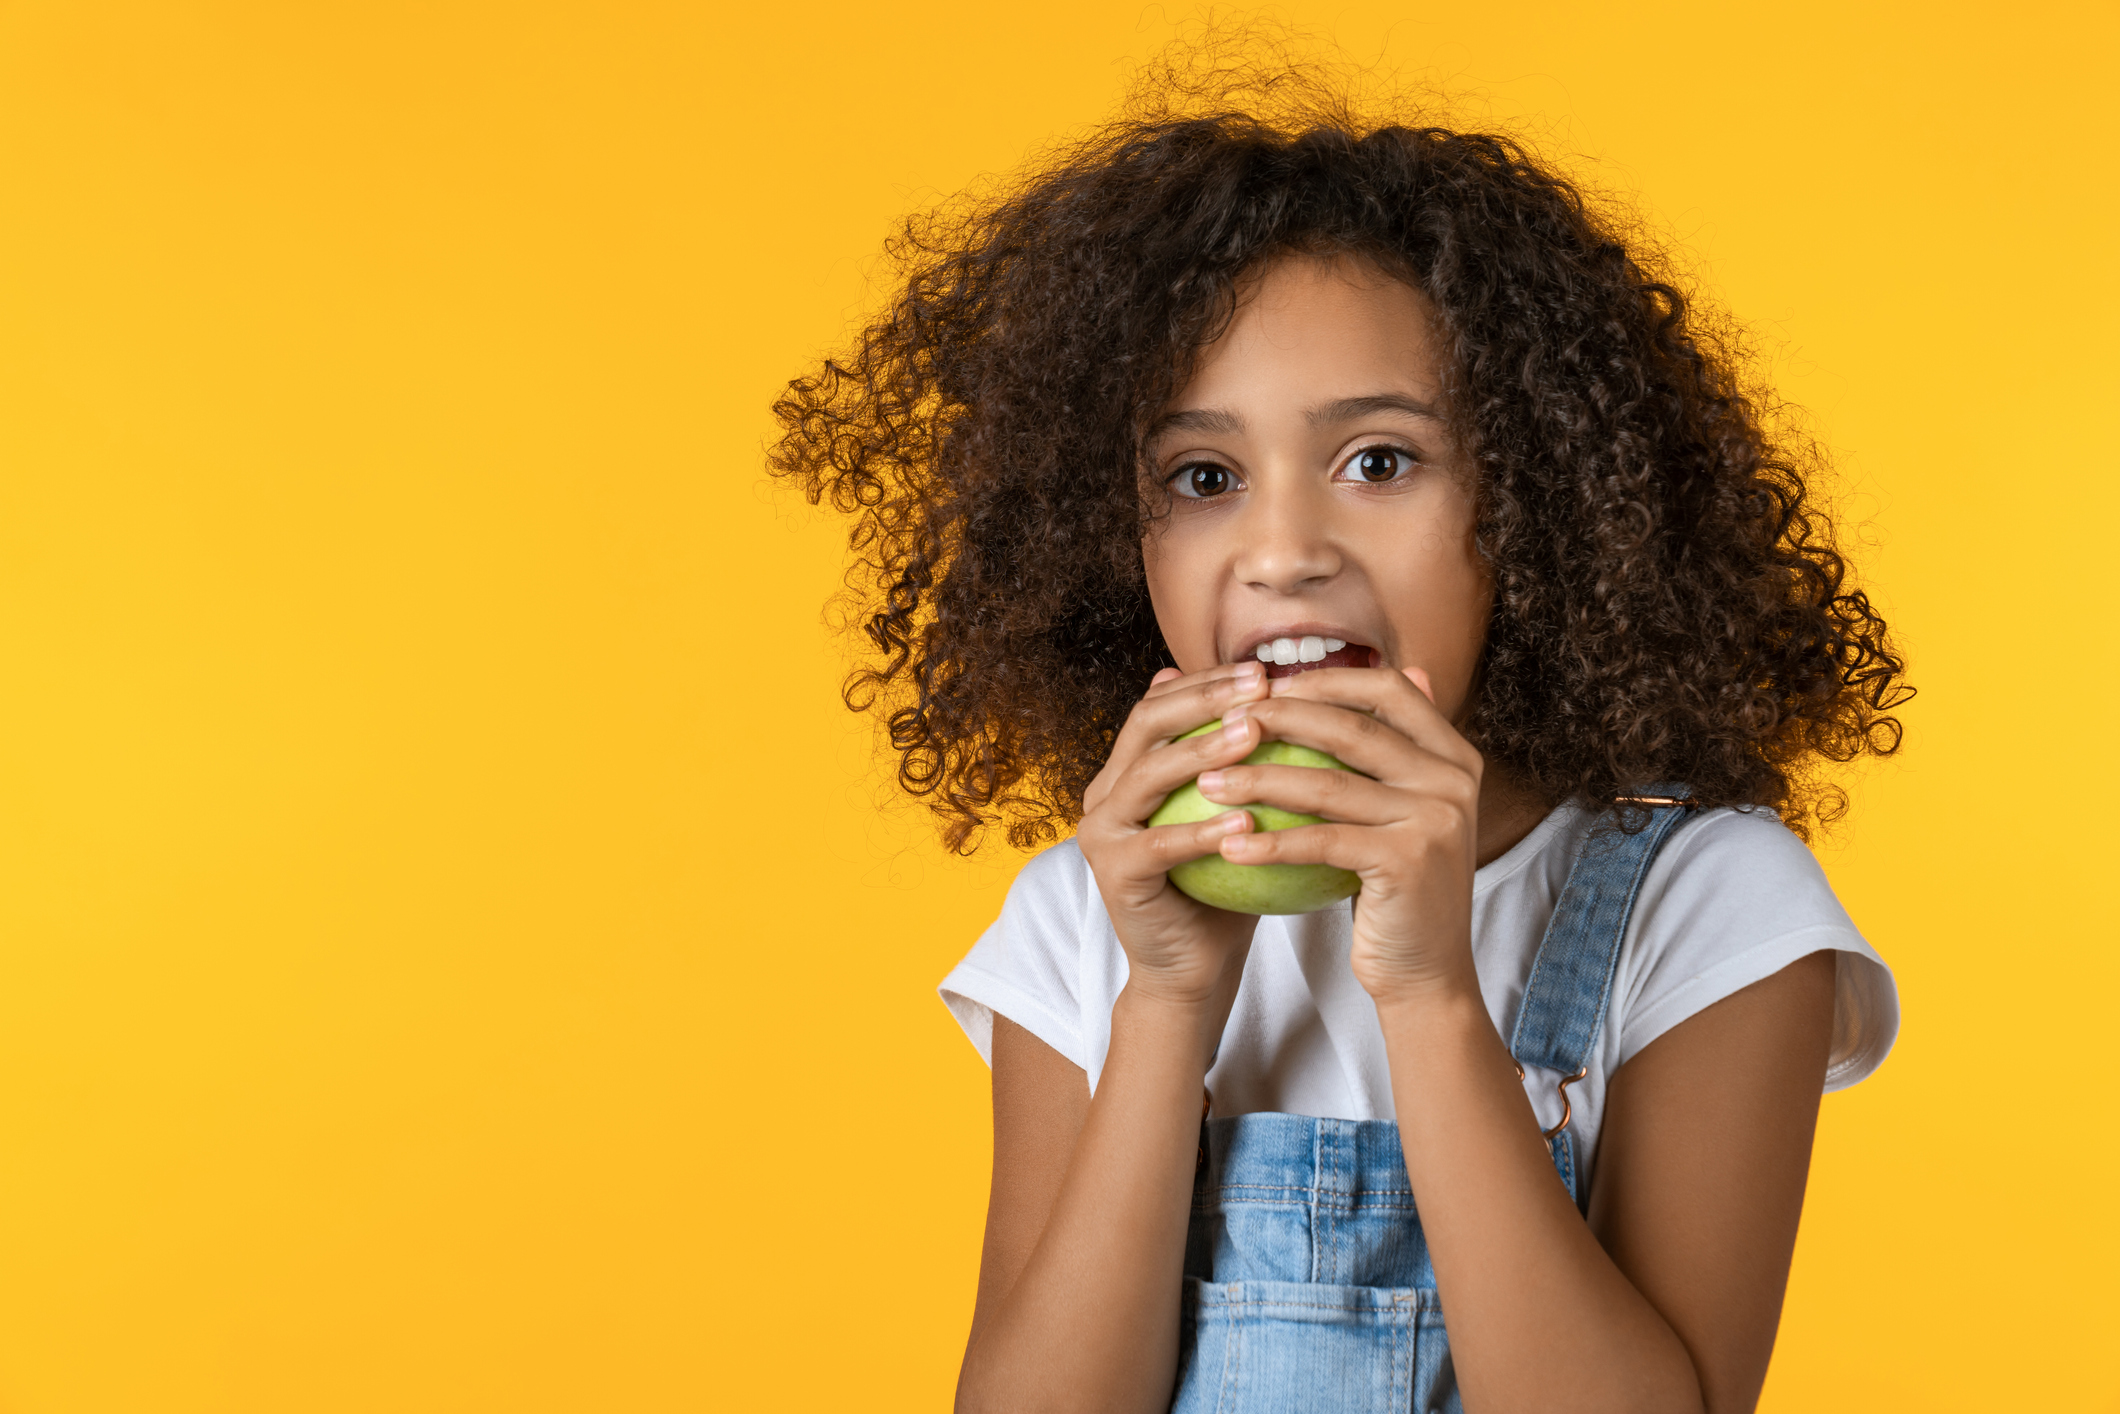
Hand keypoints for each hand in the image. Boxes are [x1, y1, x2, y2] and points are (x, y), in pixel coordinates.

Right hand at [1076, 662, 1274, 1011]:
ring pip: (1149, 776)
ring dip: (1203, 750)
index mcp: (1127, 771)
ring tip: (1256, 733)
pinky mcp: (1112, 873)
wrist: (1194, 969)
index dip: (1209, 680)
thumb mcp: (1240, 815)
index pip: (1163, 704)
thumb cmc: (1227, 888)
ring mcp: (1101, 831)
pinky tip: (1248, 820)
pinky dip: (1203, 830)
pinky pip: (1161, 844)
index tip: (1266, 670)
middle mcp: (1104, 792)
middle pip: (1147, 724)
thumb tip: (1283, 705)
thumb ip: (1247, 764)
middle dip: (1204, 698)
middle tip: (1260, 685)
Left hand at [1192, 665, 1483, 1007]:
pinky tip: (1229, 844)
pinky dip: (1269, 842)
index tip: (1268, 689)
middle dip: (1280, 719)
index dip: (1326, 680)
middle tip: (1225, 725)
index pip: (1389, 689)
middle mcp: (1453, 780)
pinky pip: (1320, 842)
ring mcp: (1434, 820)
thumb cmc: (1396, 892)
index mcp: (1454, 757)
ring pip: (1328, 785)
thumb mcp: (1400, 815)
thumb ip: (1383, 757)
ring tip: (1208, 783)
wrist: (1426, 974)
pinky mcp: (1407, 862)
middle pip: (1352, 728)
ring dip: (1258, 779)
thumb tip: (1347, 686)